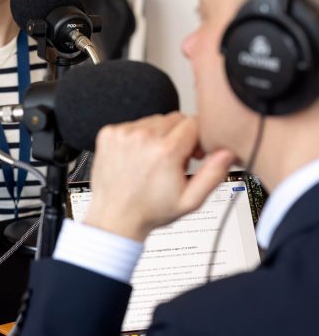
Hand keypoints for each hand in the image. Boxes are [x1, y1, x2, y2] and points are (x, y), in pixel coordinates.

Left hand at [83, 113, 235, 241]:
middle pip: (175, 118)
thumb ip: (213, 174)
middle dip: (180, 136)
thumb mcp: (191, 200)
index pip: (194, 123)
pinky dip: (139, 136)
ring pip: (154, 120)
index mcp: (165, 151)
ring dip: (159, 135)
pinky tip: (138, 156)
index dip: (198, 139)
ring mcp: (123, 134)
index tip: (194, 154)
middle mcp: (142, 138)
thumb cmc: (150, 210)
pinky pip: (134, 124)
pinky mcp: (108, 133)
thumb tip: (227, 152)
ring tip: (154, 160)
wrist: (115, 216)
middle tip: (174, 159)